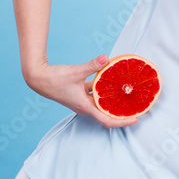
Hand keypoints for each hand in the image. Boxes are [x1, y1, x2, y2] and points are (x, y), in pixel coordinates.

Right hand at [24, 54, 141, 128]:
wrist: (38, 78)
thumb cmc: (54, 79)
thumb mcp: (75, 72)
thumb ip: (92, 65)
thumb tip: (106, 57)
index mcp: (85, 106)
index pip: (107, 119)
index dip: (122, 121)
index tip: (136, 119)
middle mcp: (85, 107)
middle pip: (107, 114)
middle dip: (123, 112)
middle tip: (139, 107)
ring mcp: (82, 101)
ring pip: (102, 103)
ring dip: (115, 101)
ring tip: (130, 96)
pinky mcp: (79, 94)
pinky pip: (96, 94)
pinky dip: (105, 91)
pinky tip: (113, 81)